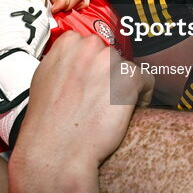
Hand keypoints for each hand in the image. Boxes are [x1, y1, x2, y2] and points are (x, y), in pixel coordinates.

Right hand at [16, 32, 153, 167]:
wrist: (56, 149)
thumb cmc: (48, 122)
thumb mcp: (45, 79)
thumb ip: (65, 63)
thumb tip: (78, 61)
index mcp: (68, 43)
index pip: (92, 46)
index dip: (95, 69)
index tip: (94, 84)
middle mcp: (89, 46)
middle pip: (111, 57)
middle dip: (109, 77)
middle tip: (102, 100)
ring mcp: (109, 60)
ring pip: (127, 70)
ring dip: (124, 87)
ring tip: (112, 110)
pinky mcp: (129, 78)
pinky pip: (147, 81)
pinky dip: (143, 96)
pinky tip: (130, 111)